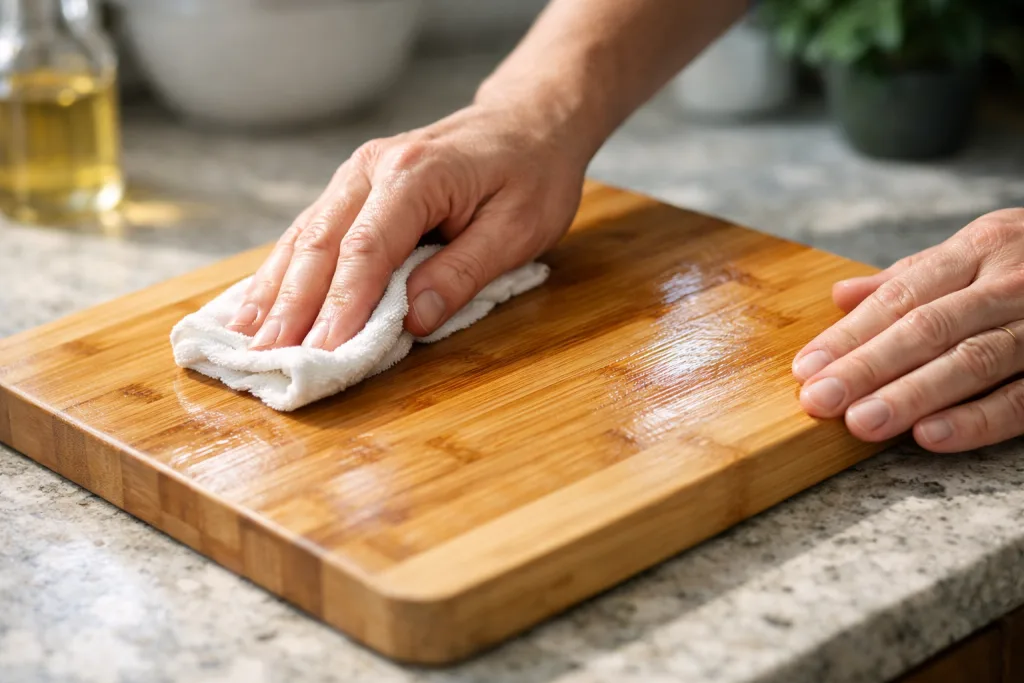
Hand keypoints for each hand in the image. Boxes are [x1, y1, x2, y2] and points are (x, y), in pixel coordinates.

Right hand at [227, 103, 587, 350]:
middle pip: (321, 245)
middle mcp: (373, 168)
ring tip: (246, 339)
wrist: (528, 121)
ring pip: (304, 237)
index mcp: (415, 175)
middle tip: (266, 359)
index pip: (366, 250)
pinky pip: (311, 231)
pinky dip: (283, 270)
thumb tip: (414, 321)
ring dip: (274, 291)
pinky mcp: (354, 187)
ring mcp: (357, 174)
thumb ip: (463, 273)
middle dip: (291, 307)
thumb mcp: (518, 229)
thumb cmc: (532, 174)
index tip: (323, 352)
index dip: (342, 306)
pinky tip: (260, 301)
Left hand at [793, 208, 1023, 451]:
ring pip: (972, 362)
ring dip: (913, 396)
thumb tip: (840, 296)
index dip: (851, 335)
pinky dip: (978, 419)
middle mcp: (1012, 282)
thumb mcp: (979, 251)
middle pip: (928, 328)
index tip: (806, 368)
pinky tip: (932, 437)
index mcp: (980, 249)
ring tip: (862, 424)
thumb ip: (911, 277)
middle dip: (868, 367)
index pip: (902, 297)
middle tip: (820, 400)